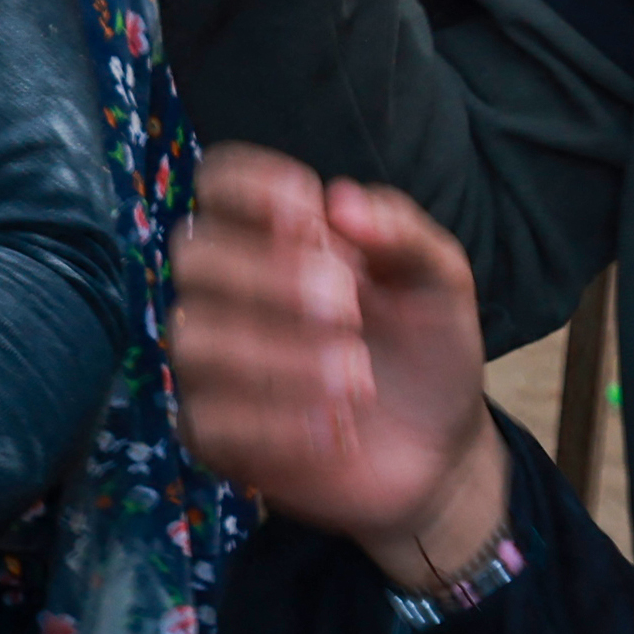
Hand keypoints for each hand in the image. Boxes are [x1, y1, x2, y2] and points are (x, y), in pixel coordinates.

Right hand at [167, 151, 506, 594]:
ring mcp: (214, 364)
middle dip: (270, 275)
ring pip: (194, 339)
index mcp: (274, 237)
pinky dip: (276, 422)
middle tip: (348, 308)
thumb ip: (401, 232)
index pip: (218, 184)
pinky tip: (335, 428)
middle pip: (193, 255)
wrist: (439, 449)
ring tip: (357, 379)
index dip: (252, 189)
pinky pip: (208, 419)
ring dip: (280, 355)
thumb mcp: (439, 282)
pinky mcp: (214, 434)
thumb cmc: (426, 349)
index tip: (311, 215)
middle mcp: (229, 293)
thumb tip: (339, 200)